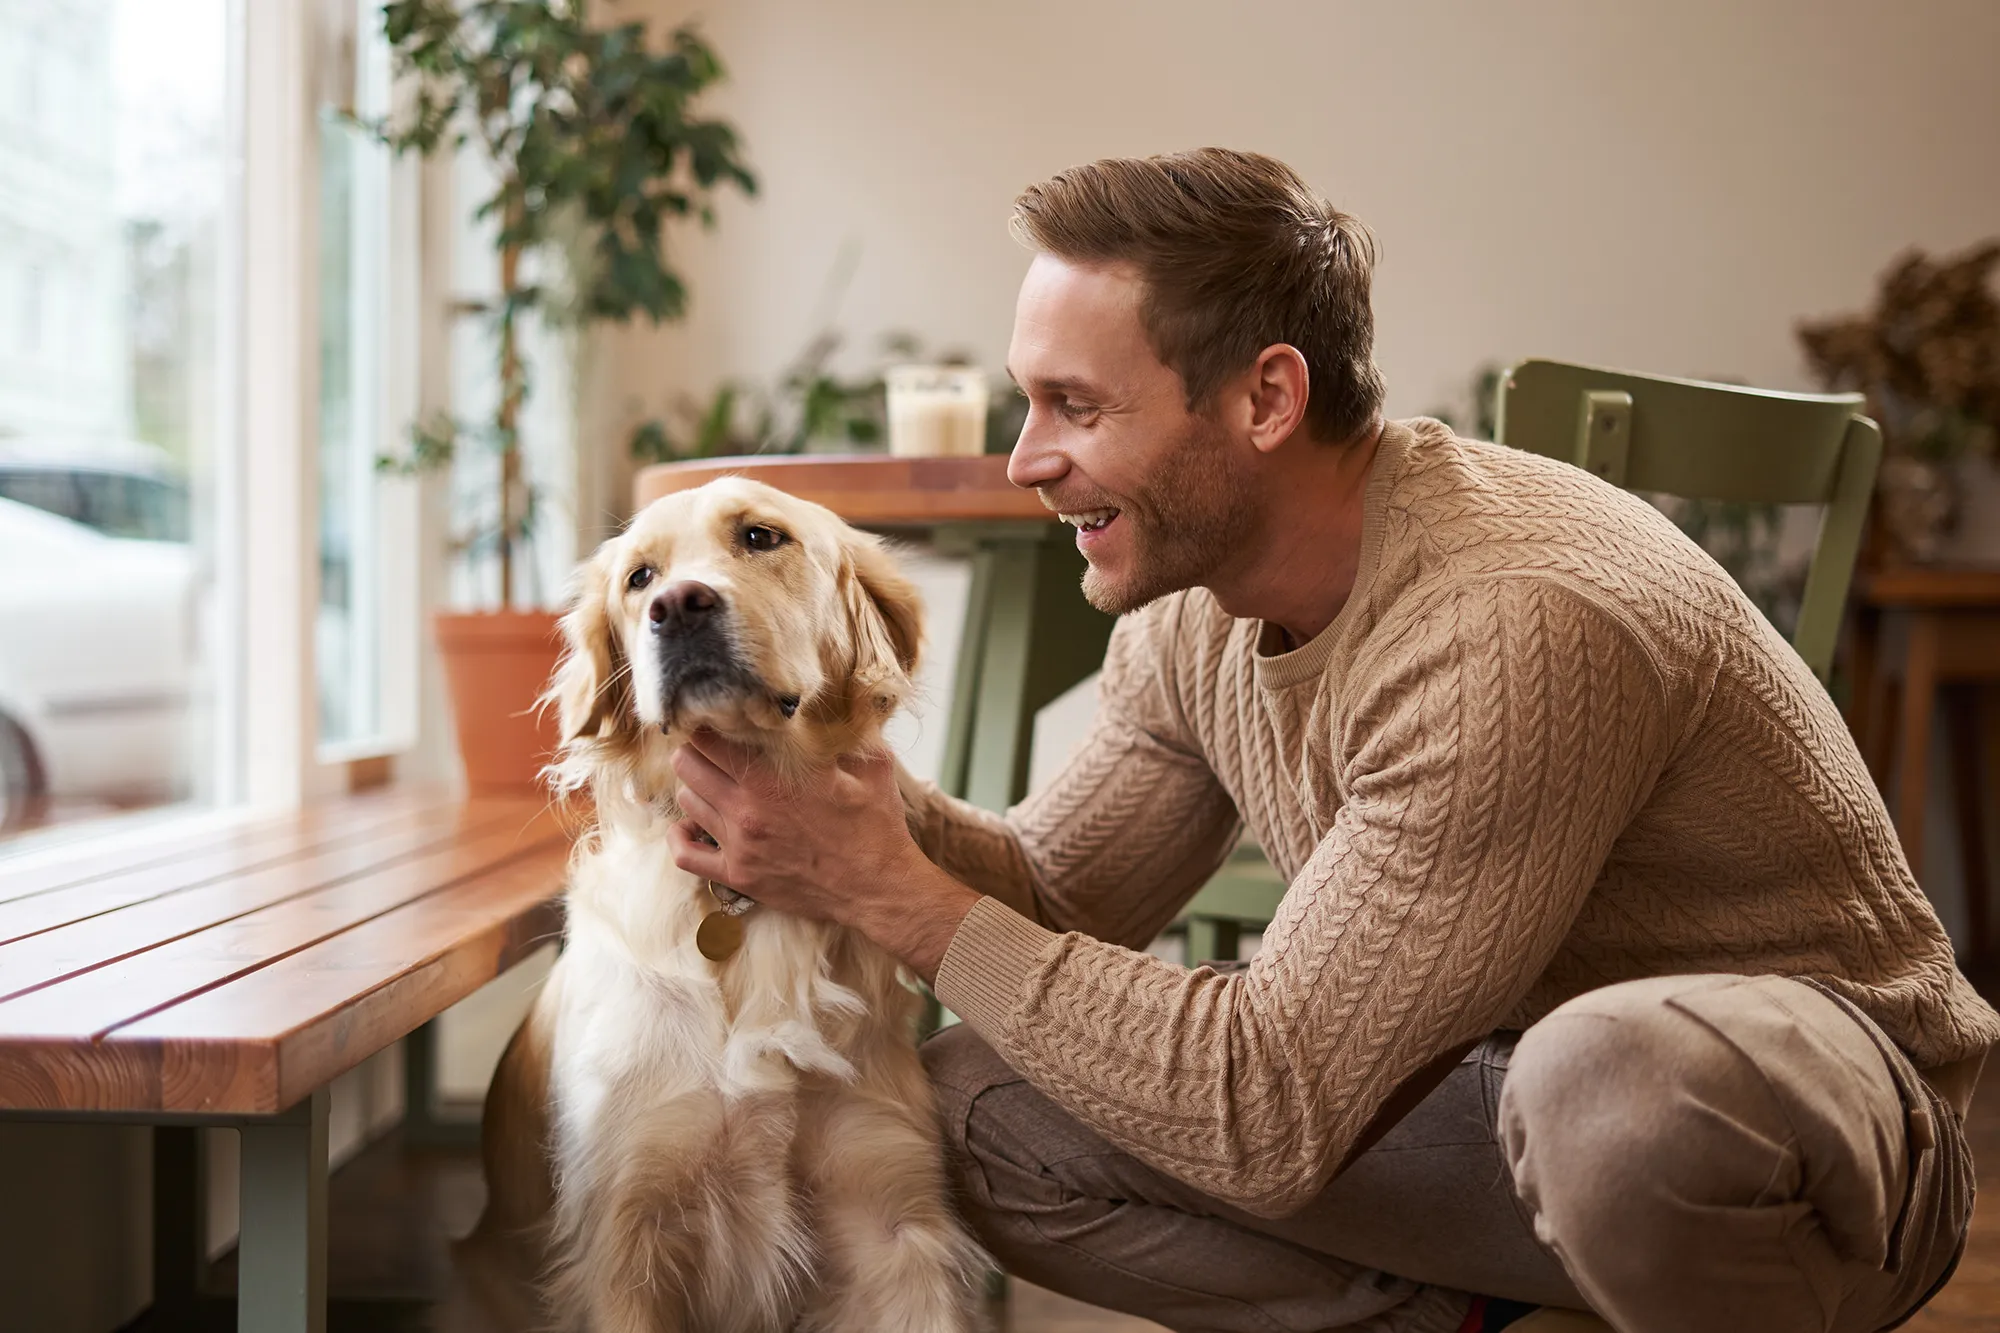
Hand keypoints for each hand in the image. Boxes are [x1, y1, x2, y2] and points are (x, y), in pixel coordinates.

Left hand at [667, 731, 979, 978]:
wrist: (878, 888)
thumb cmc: (876, 825)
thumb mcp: (871, 765)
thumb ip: (846, 733)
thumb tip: (836, 702)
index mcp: (773, 776)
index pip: (711, 737)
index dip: (710, 724)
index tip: (719, 721)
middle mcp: (747, 806)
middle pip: (688, 764)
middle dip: (696, 751)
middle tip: (711, 750)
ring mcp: (738, 843)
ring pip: (686, 802)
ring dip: (694, 788)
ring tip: (713, 784)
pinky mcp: (738, 875)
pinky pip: (685, 854)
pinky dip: (680, 836)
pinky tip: (690, 825)